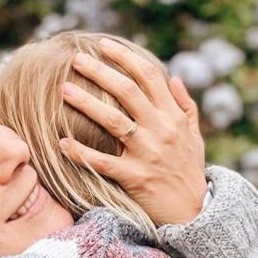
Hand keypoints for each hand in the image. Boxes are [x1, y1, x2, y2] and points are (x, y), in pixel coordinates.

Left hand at [58, 37, 206, 226]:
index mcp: (172, 117)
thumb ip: (186, 107)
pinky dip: (82, 153)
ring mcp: (147, 154)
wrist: (194, 213)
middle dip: (101, 71)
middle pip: (128, 91)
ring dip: (87, 103)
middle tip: (76, 58)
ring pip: (114, 121)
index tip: (104, 45)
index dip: (126, 57)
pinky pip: (104, 163)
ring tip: (64, 89)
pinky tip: (62, 143)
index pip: (149, 76)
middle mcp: (160, 130)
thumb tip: (174, 78)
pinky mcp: (136, 178)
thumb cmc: (190, 173)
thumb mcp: (195, 137)